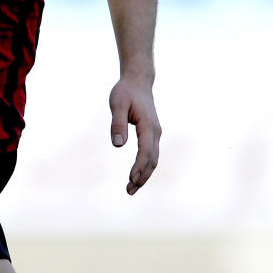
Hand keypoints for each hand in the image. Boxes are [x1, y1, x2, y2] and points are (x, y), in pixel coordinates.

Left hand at [109, 77, 160, 194]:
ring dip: (144, 175)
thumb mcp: (117, 104)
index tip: (130, 179)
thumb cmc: (125, 92)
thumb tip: (118, 145)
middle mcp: (155, 131)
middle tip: (129, 191)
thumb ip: (117, 123)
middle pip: (152, 159)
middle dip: (142, 177)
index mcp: (148, 125)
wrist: (138, 82)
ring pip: (153, 159)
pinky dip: (146, 167)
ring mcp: (155, 133)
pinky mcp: (152, 134)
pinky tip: (136, 176)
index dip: (139, 166)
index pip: (145, 150)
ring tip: (131, 188)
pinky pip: (151, 155)